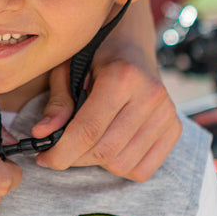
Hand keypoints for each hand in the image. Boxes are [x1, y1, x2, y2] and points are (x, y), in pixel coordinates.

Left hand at [32, 57, 180, 180]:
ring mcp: (167, 113)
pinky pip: (142, 170)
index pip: (87, 130)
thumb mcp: (68, 69)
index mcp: (122, 76)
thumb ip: (58, 103)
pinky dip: (120, 166)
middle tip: (59, 152)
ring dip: (97, 163)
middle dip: (74, 159)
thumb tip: (41, 135)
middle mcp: (150, 95)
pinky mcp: (175, 128)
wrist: (131, 45)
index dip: (60, 153)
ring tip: (86, 143)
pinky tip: (110, 146)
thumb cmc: (95, 57)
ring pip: (122, 165)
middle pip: (104, 152)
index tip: (43, 158)